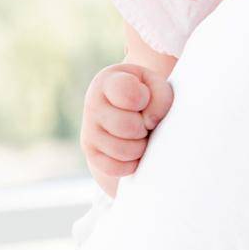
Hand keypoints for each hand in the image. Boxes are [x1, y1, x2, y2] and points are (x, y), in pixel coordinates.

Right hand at [80, 63, 174, 198]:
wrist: (132, 113)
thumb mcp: (157, 87)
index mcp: (108, 81)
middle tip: (144, 123)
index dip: (144, 98)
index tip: (144, 98)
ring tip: (140, 136)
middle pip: (127, 126)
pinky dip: (131, 164)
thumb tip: (147, 123)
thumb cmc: (148, 97)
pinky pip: (115, 168)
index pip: (126, 91)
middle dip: (143, 127)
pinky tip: (133, 152)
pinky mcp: (91, 154)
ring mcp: (89, 131)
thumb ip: (159, 97)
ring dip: (140, 147)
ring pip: (123, 150)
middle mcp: (93, 104)